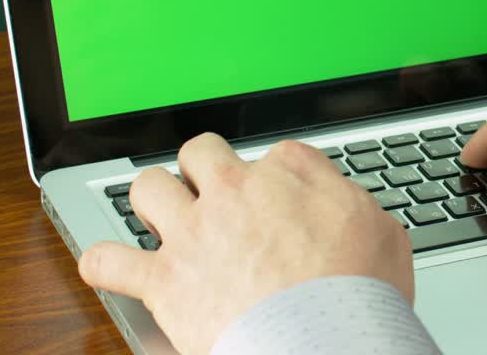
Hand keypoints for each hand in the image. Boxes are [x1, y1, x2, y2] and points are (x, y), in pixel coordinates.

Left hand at [78, 134, 413, 354]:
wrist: (324, 343)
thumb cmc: (359, 292)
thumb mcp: (380, 226)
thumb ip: (344, 196)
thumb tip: (329, 190)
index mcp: (287, 174)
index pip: (272, 154)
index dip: (275, 179)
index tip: (280, 202)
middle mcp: (233, 192)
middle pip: (200, 152)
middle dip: (203, 169)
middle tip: (214, 196)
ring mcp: (193, 233)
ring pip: (147, 186)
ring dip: (153, 200)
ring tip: (162, 218)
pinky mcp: (163, 281)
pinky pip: (108, 261)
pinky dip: (105, 264)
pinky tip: (110, 267)